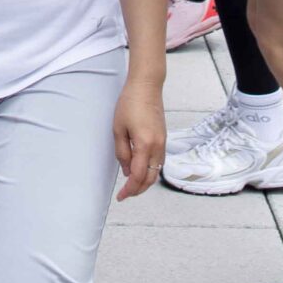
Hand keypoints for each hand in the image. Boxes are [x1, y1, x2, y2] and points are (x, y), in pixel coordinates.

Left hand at [112, 70, 165, 198]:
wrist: (147, 86)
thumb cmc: (130, 103)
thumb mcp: (118, 128)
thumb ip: (122, 152)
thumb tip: (126, 171)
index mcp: (145, 145)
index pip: (138, 176)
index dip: (129, 190)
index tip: (120, 197)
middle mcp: (157, 147)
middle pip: (150, 178)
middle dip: (138, 190)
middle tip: (125, 195)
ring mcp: (163, 143)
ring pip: (156, 171)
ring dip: (145, 182)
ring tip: (132, 186)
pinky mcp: (163, 138)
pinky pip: (159, 162)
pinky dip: (150, 171)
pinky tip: (141, 171)